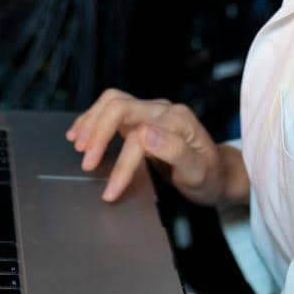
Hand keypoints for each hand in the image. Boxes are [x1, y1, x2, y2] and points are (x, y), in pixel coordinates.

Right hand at [65, 87, 245, 205]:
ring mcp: (150, 110)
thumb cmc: (208, 176)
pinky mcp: (140, 116)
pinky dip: (92, 118)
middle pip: (120, 107)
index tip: (111, 191)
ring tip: (77, 144)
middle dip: (98, 133)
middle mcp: (162, 109)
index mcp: (177, 121)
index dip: (122, 165)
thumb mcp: (198, 172)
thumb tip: (146, 134)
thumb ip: (175, 151)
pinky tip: (80, 133)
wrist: (216, 172)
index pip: (139, 136)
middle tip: (86, 162)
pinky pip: (111, 107)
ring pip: (112, 102)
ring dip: (91, 121)